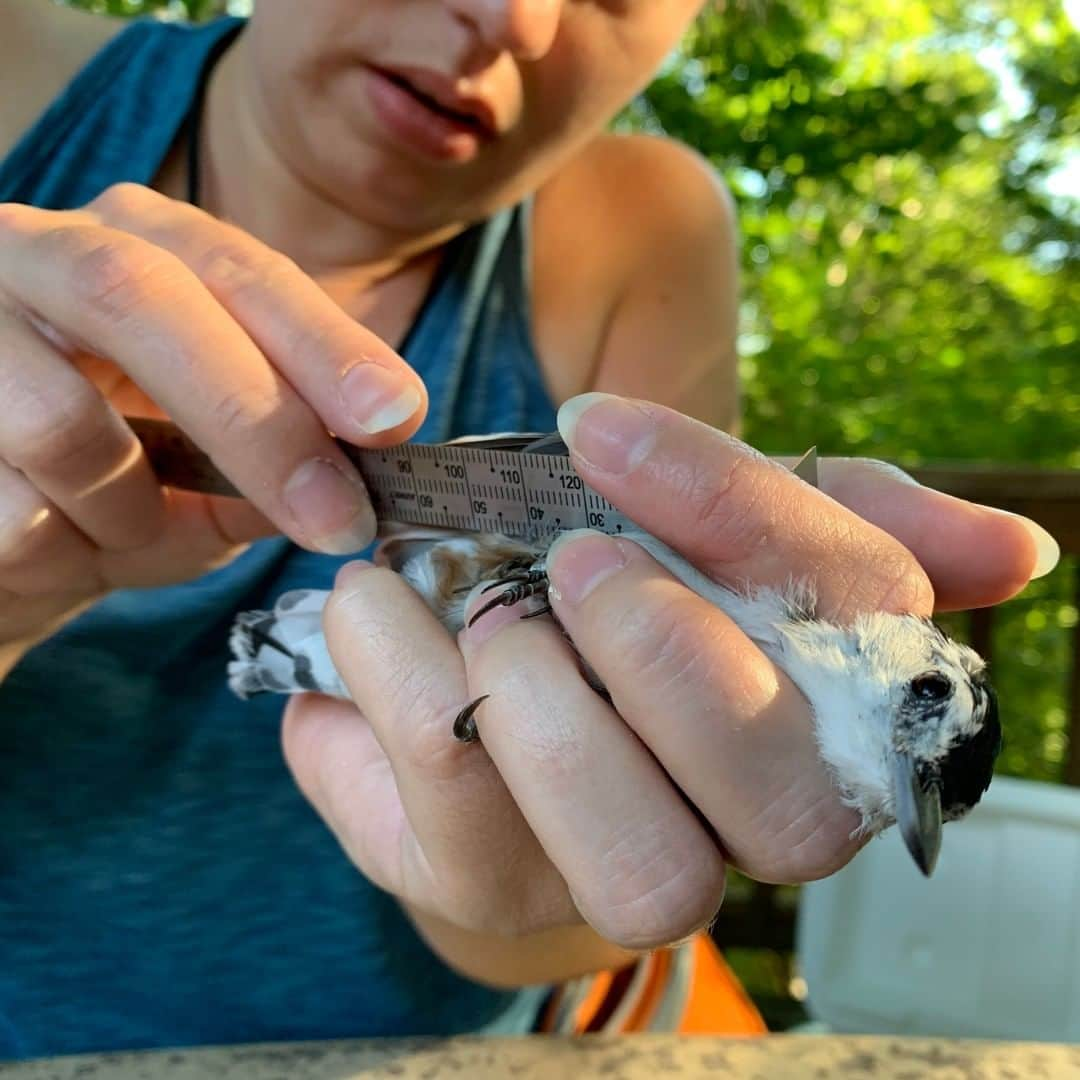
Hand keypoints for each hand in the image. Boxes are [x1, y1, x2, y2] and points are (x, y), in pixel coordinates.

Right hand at [0, 184, 425, 653]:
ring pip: (64, 425)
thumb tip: (370, 476)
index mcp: (138, 246)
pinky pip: (8, 508)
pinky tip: (53, 546)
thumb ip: (280, 459)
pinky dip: (58, 551)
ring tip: (125, 535)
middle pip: (147, 299)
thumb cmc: (111, 493)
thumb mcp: (211, 472)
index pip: (242, 272)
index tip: (396, 417)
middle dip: (260, 420)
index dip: (323, 343)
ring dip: (129, 513)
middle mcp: (40, 252)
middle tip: (337, 516)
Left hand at [282, 396, 1049, 953]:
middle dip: (672, 664)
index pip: (854, 623)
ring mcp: (620, 875)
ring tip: (462, 602)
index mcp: (825, 707)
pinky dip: (402, 694)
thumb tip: (1018, 550)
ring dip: (542, 712)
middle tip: (568, 557)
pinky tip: (367, 610)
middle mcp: (748, 822)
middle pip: (786, 803)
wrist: (480, 684)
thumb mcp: (712, 534)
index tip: (604, 431)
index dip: (739, 517)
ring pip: (642, 867)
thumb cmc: (616, 596)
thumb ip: (844, 534)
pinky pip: (458, 827)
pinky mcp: (491, 892)